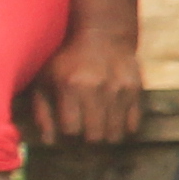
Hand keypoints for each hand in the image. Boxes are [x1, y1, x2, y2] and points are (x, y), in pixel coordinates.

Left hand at [36, 23, 142, 144]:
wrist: (103, 37)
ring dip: (105, 136)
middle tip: (85, 130)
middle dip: (88, 138)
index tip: (68, 126)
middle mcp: (97, 89)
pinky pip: (133, 125)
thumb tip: (49, 142)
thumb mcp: (45, 82)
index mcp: (71, 87)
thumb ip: (42, 113)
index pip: (71, 129)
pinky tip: (115, 122)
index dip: (68, 132)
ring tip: (99, 127)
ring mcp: (120, 90)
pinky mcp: (137, 90)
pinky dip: (124, 129)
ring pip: (115, 134)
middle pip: (94, 136)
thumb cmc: (67, 62)